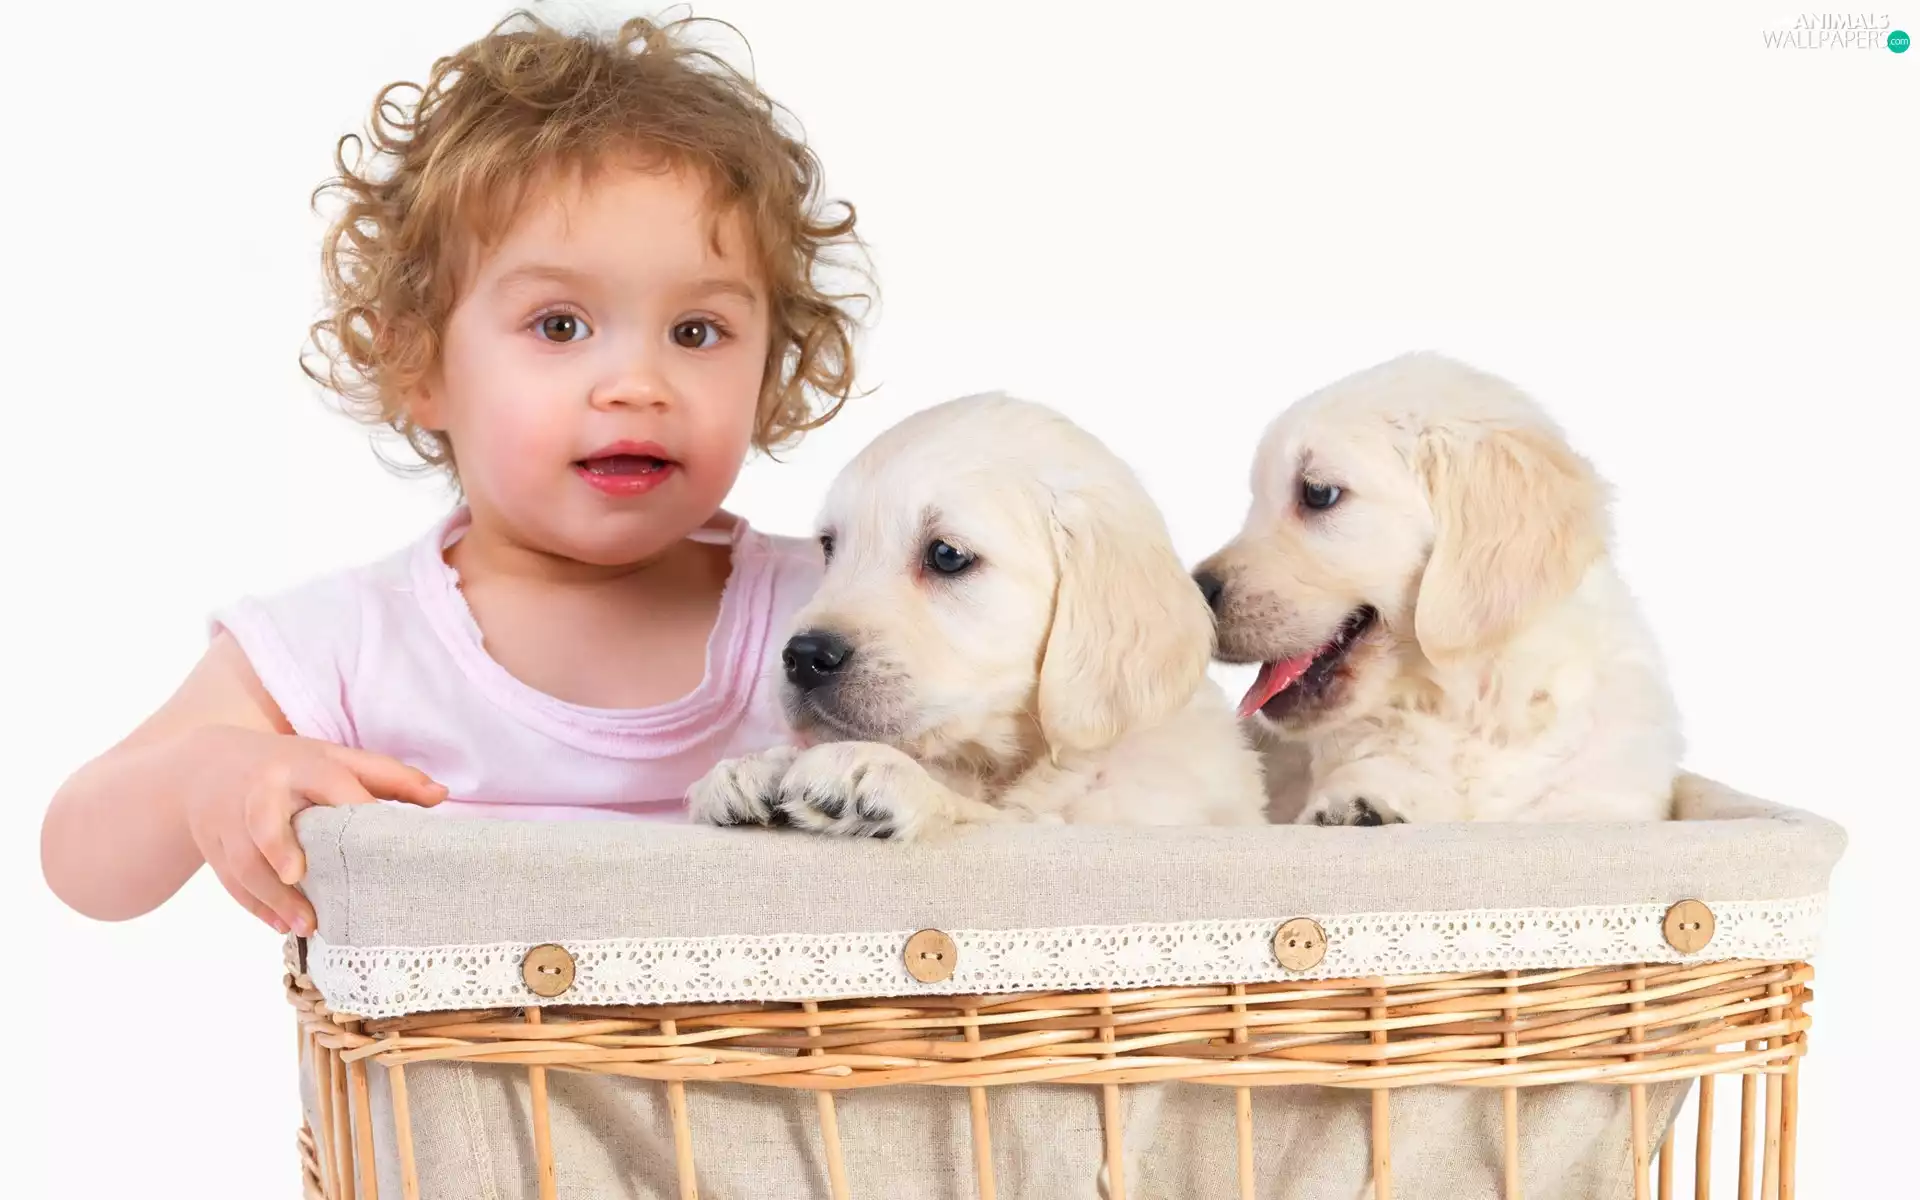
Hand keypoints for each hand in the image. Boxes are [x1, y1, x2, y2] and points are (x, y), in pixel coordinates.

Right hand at [181, 727, 444, 934]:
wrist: (208, 764)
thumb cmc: (293, 766)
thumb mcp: (337, 760)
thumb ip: (390, 778)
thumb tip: (442, 796)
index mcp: (301, 765)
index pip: (328, 782)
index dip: (351, 805)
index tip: (376, 835)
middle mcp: (262, 791)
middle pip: (264, 820)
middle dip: (277, 847)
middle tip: (298, 876)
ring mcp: (230, 821)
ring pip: (244, 861)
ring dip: (271, 896)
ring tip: (305, 926)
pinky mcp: (213, 847)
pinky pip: (231, 882)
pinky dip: (255, 907)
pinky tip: (282, 927)